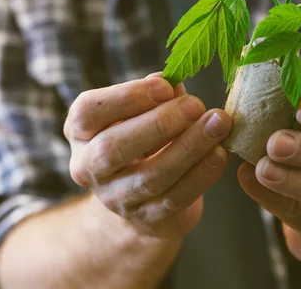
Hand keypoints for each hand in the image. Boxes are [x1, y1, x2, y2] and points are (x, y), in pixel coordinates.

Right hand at [65, 73, 231, 238]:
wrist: (144, 201)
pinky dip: (201, 175)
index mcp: (81, 133)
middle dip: (159, 124)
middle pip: (112, 148)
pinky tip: (219, 154)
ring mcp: (116, 199)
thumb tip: (171, 81)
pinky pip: (175, 198)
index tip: (165, 87)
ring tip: (218, 124)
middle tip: (195, 105)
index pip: (88, 112)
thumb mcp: (141, 114)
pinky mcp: (147, 220)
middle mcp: (89, 168)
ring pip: (149, 177)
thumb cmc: (143, 142)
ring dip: (189, 148)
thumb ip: (156, 96)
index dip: (126, 97)